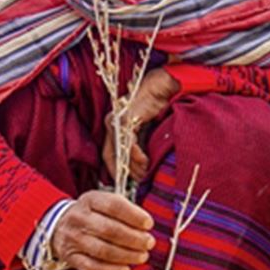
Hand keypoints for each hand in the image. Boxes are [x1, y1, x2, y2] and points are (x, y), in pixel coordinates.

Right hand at [50, 190, 154, 269]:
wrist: (59, 225)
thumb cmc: (90, 215)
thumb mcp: (102, 203)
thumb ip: (123, 211)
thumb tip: (145, 228)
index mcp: (90, 200)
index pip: (113, 205)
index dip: (134, 215)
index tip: (148, 224)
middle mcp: (79, 218)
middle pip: (110, 230)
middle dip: (134, 238)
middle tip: (148, 243)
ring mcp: (73, 239)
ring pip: (103, 251)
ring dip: (126, 255)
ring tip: (142, 256)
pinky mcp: (71, 257)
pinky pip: (92, 268)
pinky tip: (125, 269)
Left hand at [102, 67, 179, 183]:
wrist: (160, 88)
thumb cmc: (155, 108)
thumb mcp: (145, 132)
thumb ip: (140, 147)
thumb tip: (142, 168)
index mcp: (113, 128)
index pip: (108, 155)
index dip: (116, 170)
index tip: (128, 182)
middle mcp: (111, 125)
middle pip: (110, 155)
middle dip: (124, 171)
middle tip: (138, 182)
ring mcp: (116, 122)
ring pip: (119, 151)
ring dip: (133, 166)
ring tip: (144, 174)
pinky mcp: (125, 119)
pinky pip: (128, 143)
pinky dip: (136, 155)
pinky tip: (146, 162)